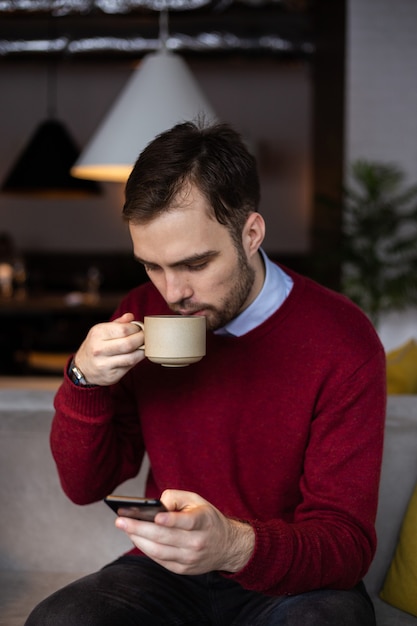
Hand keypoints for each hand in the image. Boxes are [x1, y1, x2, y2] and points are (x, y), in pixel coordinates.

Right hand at [73, 312, 144, 385]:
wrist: (83, 368)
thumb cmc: (96, 346)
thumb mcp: (101, 331)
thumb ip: (117, 323)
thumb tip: (131, 316)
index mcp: (97, 334)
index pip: (124, 329)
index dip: (136, 329)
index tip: (140, 329)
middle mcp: (99, 349)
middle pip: (129, 343)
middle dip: (142, 339)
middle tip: (145, 338)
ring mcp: (104, 364)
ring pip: (132, 357)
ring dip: (142, 351)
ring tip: (143, 346)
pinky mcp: (111, 376)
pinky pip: (130, 367)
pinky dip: (137, 360)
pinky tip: (136, 355)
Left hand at [115, 490, 254, 575]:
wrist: (227, 546)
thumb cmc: (206, 518)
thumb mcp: (197, 500)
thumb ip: (175, 497)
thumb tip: (154, 505)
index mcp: (204, 522)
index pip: (186, 522)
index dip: (171, 520)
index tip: (155, 515)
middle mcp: (198, 542)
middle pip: (165, 538)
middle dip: (139, 528)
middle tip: (120, 520)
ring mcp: (190, 559)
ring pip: (159, 551)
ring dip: (138, 539)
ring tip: (124, 527)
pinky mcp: (183, 570)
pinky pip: (160, 560)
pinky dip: (146, 549)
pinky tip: (136, 538)